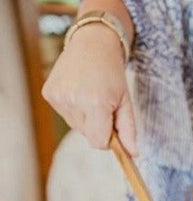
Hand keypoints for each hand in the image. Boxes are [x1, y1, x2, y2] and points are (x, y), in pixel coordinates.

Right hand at [42, 24, 137, 155]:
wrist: (92, 44)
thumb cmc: (113, 75)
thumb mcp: (126, 102)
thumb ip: (129, 131)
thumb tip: (133, 155)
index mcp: (95, 104)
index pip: (99, 143)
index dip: (108, 139)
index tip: (113, 126)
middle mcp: (73, 101)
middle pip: (88, 135)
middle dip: (98, 126)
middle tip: (103, 105)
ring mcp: (59, 97)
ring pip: (76, 127)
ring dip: (86, 118)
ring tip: (91, 95)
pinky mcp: (49, 94)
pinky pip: (65, 115)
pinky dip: (74, 109)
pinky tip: (78, 91)